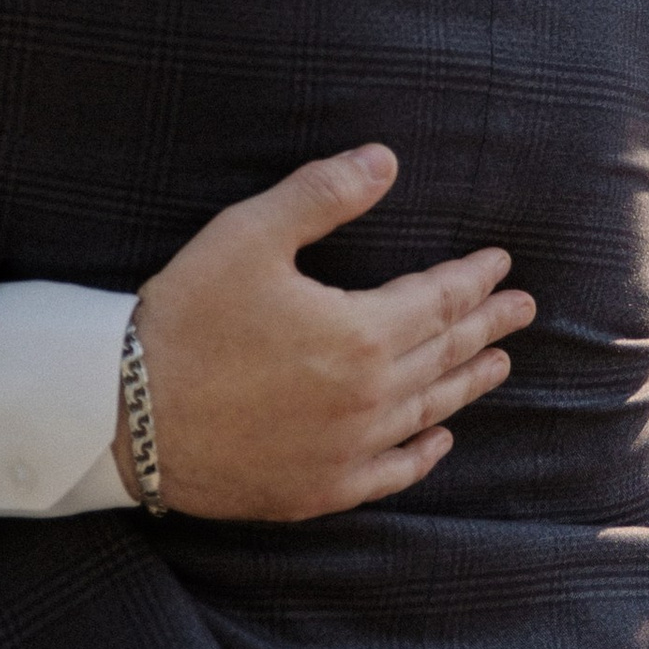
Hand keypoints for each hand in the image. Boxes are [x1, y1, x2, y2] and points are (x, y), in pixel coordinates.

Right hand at [128, 147, 533, 519]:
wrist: (124, 415)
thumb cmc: (185, 317)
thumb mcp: (249, 234)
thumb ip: (323, 193)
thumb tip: (387, 159)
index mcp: (362, 333)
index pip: (440, 299)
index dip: (474, 279)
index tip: (501, 264)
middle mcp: (370, 398)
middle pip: (446, 354)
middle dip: (487, 326)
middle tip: (523, 310)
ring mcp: (348, 450)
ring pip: (428, 411)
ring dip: (468, 383)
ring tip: (499, 363)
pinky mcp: (319, 489)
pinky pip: (391, 473)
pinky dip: (423, 455)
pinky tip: (440, 440)